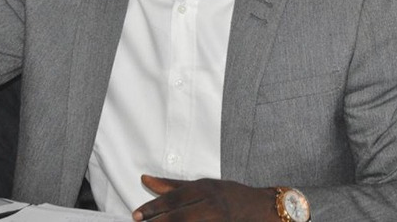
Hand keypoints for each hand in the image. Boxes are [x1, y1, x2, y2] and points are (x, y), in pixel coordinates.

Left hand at [133, 175, 276, 220]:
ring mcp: (218, 221)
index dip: (153, 208)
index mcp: (203, 189)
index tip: (135, 215)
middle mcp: (211, 205)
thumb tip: (144, 178)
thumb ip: (171, 185)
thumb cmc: (226, 194)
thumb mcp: (200, 185)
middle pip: (179, 217)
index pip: (173, 199)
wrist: (260, 208)